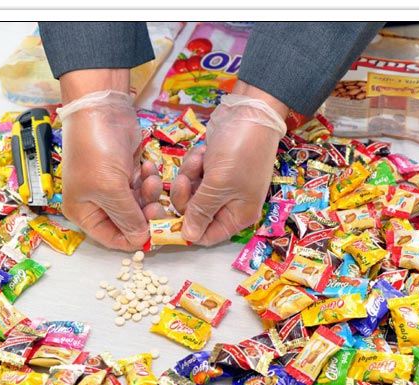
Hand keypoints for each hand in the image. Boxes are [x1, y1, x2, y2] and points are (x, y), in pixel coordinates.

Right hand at [58, 73, 161, 250]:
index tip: (155, 233)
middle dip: (144, 215)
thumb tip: (140, 240)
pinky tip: (147, 167)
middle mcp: (96, 203)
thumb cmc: (96, 150)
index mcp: (83, 212)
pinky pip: (142, 187)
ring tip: (150, 178)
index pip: (112, 238)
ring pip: (138, 205)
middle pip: (128, 222)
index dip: (133, 238)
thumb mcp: (111, 189)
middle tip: (157, 207)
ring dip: (148, 195)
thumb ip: (128, 218)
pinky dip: (147, 180)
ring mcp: (112, 187)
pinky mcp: (125, 172)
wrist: (101, 109)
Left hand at [171, 83, 288, 245]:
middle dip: (186, 196)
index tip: (169, 218)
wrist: (248, 112)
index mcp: (238, 216)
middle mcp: (230, 205)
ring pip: (190, 193)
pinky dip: (194, 164)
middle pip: (193, 214)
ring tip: (200, 159)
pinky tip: (204, 151)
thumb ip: (201, 211)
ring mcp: (220, 186)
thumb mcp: (218, 184)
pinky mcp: (211, 169)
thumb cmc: (240, 151)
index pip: (207, 236)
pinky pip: (192, 176)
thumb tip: (189, 237)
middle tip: (186, 179)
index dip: (188, 229)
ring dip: (189, 176)